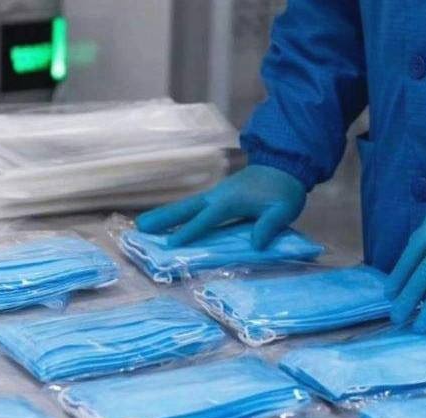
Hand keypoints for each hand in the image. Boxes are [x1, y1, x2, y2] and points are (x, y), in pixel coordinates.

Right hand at [136, 165, 306, 248]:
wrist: (285, 164)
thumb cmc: (284, 190)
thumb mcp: (283, 210)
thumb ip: (269, 226)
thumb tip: (255, 245)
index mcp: (231, 201)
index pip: (207, 219)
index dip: (190, 231)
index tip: (171, 243)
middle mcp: (218, 195)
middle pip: (186, 208)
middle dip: (164, 218)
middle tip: (140, 227)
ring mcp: (217, 193)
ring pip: (187, 205)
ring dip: (166, 215)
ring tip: (143, 225)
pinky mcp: (219, 195)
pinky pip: (194, 206)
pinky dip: (179, 213)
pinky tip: (169, 222)